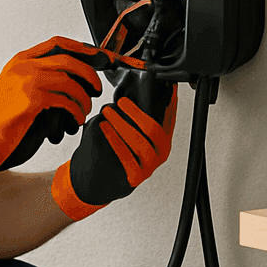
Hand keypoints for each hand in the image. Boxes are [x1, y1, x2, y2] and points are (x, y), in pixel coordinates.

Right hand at [0, 37, 130, 193]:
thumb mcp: (14, 90)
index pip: (57, 43)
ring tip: (85, 110)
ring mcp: (26, 81)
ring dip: (84, 97)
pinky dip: (76, 111)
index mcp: (19, 61)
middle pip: (68, 59)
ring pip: (70, 80)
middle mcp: (23, 66)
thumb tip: (69, 79)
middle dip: (90, 73)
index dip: (82, 49)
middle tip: (97, 88)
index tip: (98, 58)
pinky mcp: (31, 100)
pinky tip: (76, 120)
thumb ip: (37, 79)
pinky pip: (66, 100)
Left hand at [52, 72, 178, 219]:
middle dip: (135, 112)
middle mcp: (160, 153)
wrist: (97, 182)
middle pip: (153, 129)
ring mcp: (149, 166)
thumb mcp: (128, 131)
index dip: (167, 99)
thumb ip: (134, 116)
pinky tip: (105, 128)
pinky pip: (126, 157)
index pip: (169, 115)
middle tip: (121, 102)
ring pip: (139, 142)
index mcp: (162, 139)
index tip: (159, 85)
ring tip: (108, 113)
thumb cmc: (114, 152)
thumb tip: (132, 93)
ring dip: (121, 124)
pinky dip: (114, 140)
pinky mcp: (135, 177)